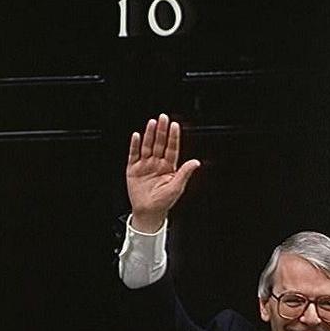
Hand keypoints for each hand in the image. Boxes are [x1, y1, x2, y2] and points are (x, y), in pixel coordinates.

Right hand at [126, 114, 199, 232]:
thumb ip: (185, 173)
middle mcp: (157, 163)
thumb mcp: (177, 187)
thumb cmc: (163, 202)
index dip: (173, 137)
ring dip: (149, 135)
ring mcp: (145, 165)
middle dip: (162, 131)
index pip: (172, 148)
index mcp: (169, 167)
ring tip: (152, 123)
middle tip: (163, 118)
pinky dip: (134, 145)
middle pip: (160, 144)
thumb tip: (196, 162)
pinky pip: (133, 154)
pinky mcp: (133, 169)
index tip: (174, 126)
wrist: (148, 212)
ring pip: (148, 146)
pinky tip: (137, 136)